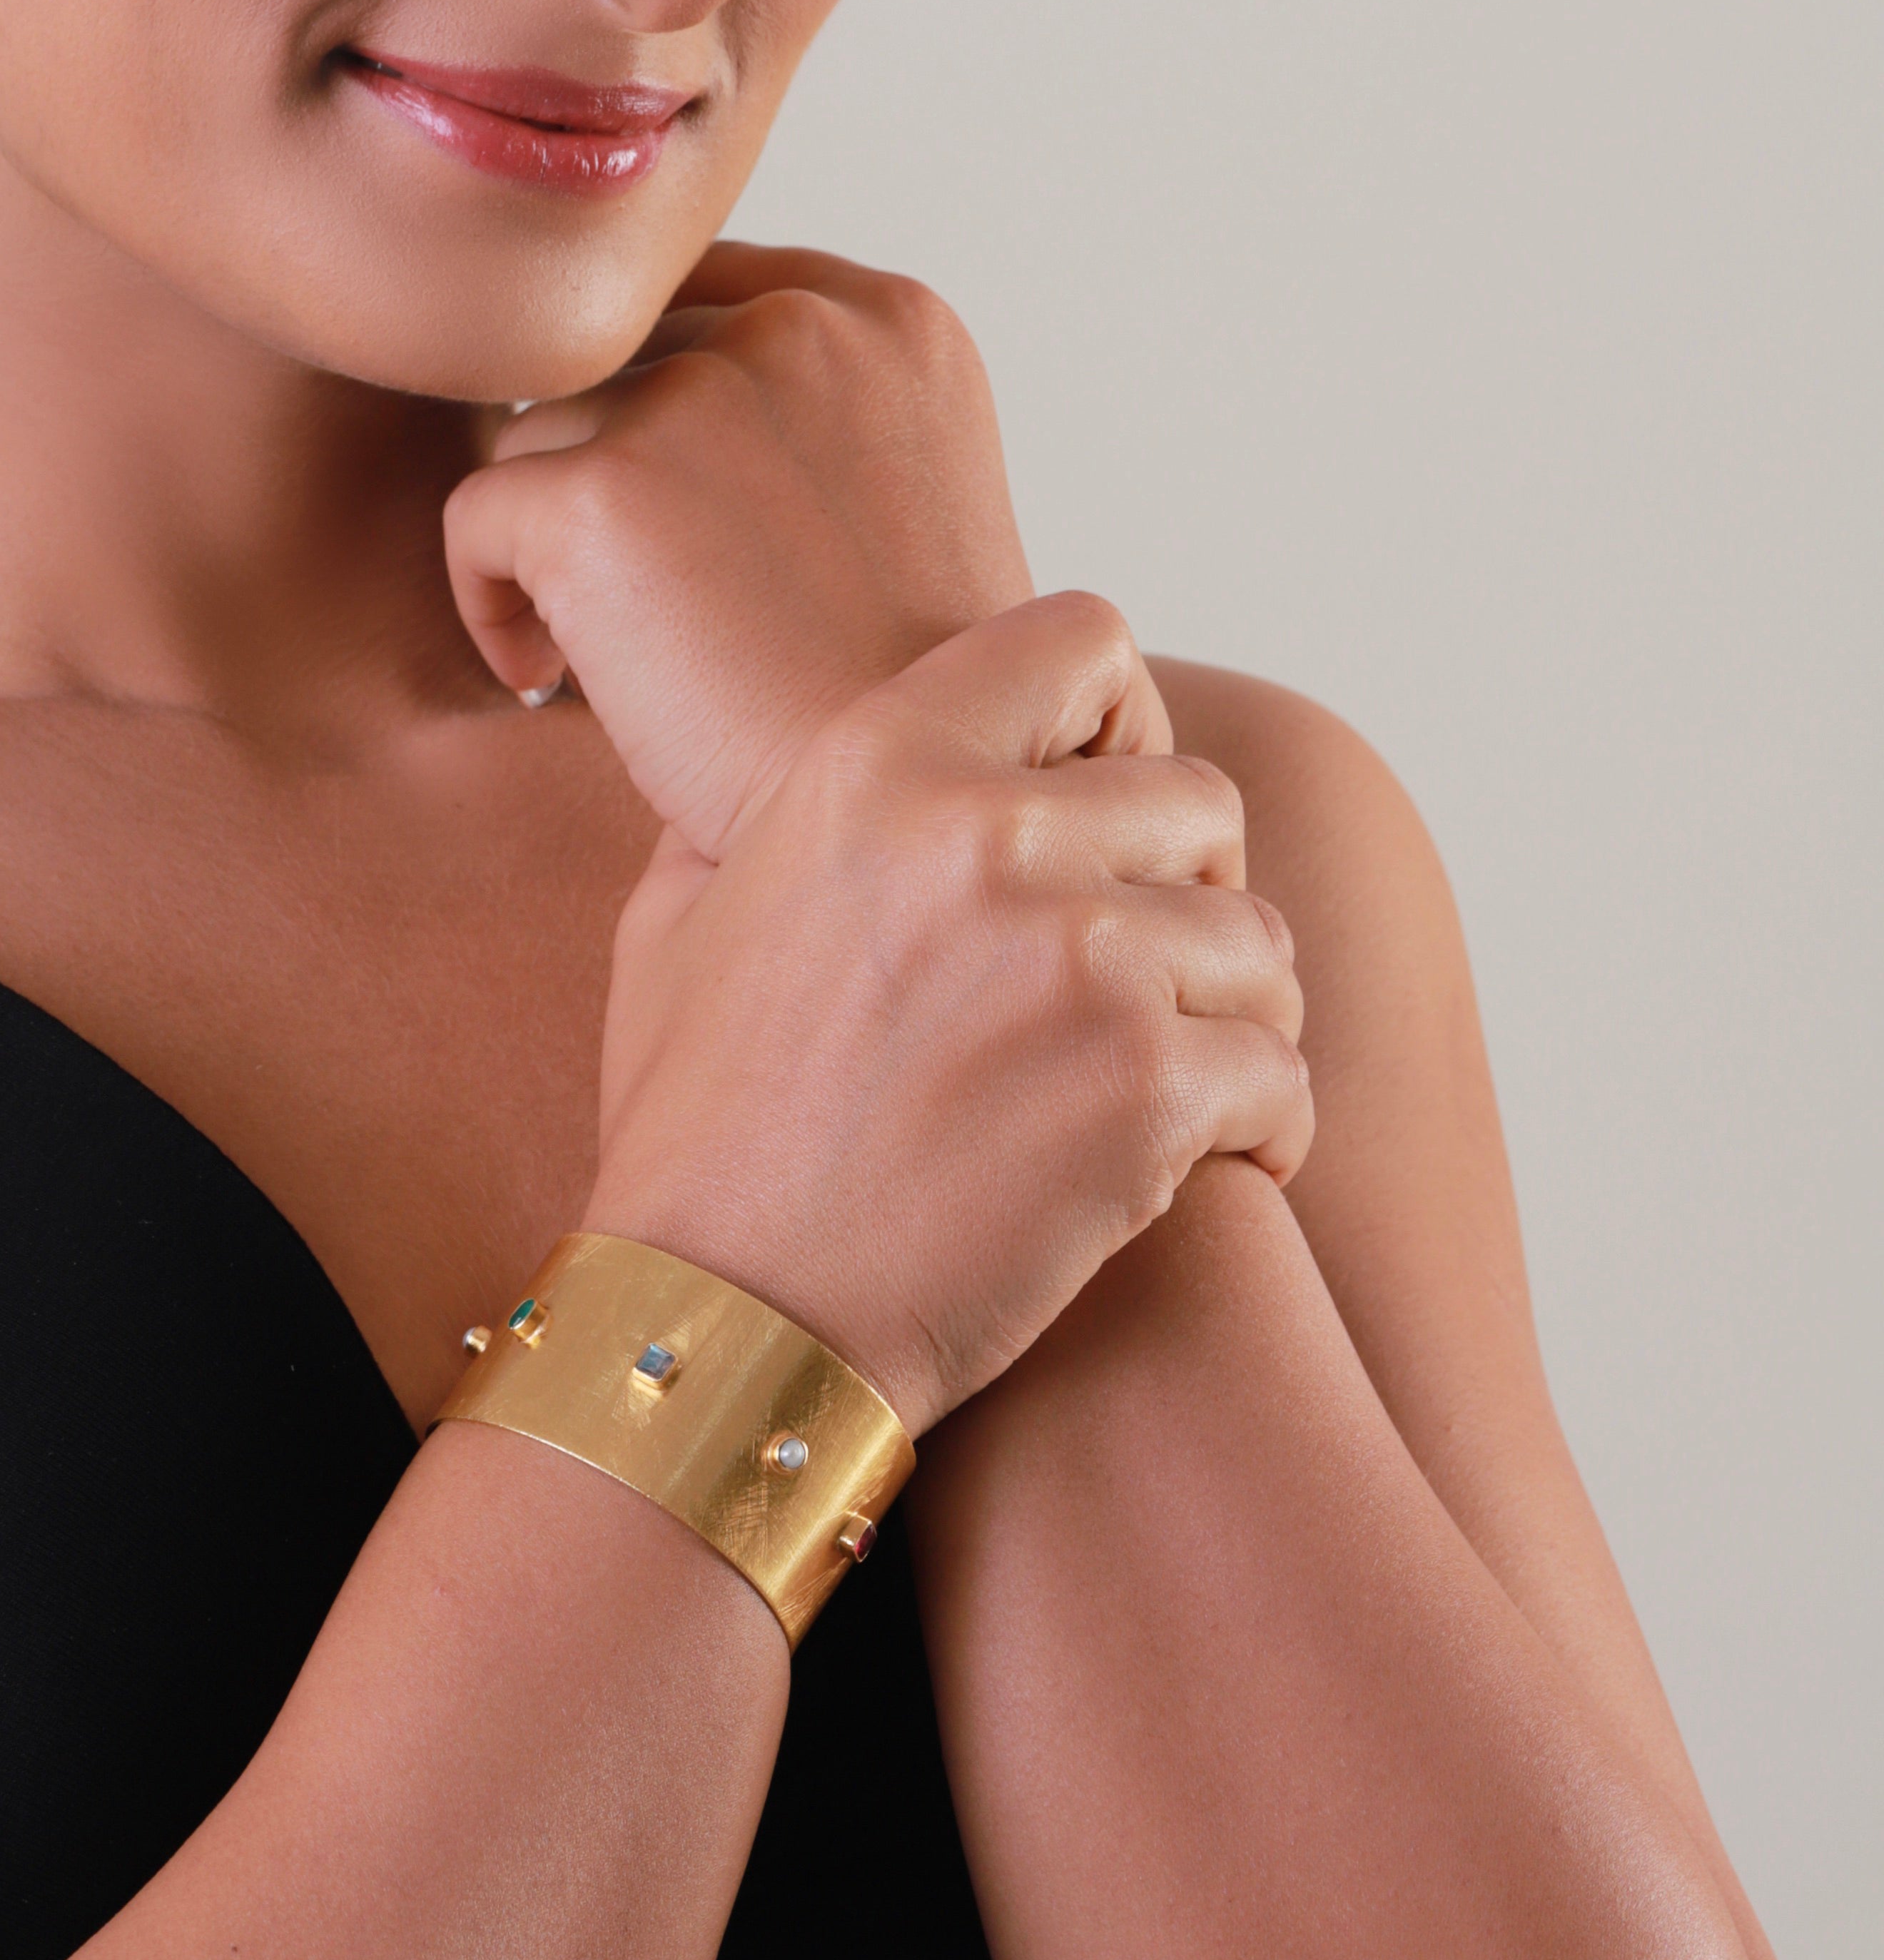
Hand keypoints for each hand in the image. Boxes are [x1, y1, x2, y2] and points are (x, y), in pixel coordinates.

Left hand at [445, 246, 1042, 856]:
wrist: (904, 818)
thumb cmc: (902, 696)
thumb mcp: (898, 499)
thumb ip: (799, 413)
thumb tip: (636, 385)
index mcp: (886, 319)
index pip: (704, 300)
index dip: (663, 410)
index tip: (675, 521)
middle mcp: (794, 327)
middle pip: (617, 362)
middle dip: (614, 477)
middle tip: (653, 607)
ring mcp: (692, 399)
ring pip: (540, 434)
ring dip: (555, 541)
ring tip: (621, 654)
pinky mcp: (595, 491)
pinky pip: (476, 517)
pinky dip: (491, 603)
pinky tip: (552, 681)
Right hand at [581, 595, 1311, 1434]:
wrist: (719, 1320)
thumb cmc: (697, 1128)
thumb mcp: (677, 920)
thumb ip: (760, 810)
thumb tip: (802, 756)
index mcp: (874, 763)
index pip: (1085, 639)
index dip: (1115, 718)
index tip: (1098, 805)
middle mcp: (984, 834)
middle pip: (1198, 798)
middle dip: (1183, 890)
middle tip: (1138, 979)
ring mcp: (1079, 959)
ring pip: (1257, 942)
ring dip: (1230, 1015)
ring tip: (1168, 1084)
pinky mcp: (1148, 1090)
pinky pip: (1283, 1074)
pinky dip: (1263, 1130)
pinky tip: (1209, 1166)